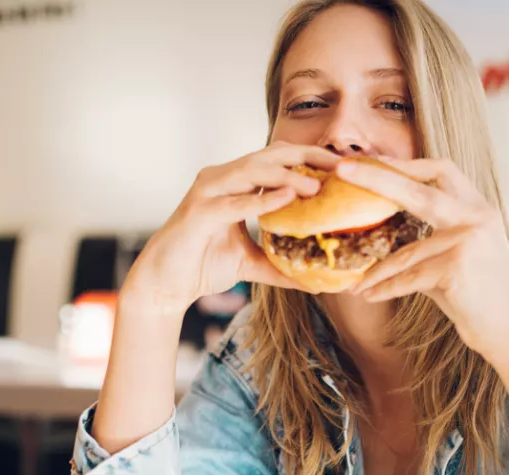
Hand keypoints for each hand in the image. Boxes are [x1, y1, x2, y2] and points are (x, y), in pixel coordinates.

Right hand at [122, 142, 340, 316]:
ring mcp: (207, 192)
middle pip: (269, 156)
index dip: (310, 159)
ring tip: (317, 185)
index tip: (343, 167)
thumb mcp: (251, 264)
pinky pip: (233, 202)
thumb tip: (318, 282)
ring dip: (286, 176)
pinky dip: (260, 200)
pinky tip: (286, 199)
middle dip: (306, 157)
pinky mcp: (198, 212)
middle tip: (340, 166)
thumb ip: (281, 266)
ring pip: (251, 172)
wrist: (165, 285)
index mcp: (235, 184)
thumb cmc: (203, 266)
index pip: (278, 160)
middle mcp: (221, 179)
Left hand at [336, 157, 508, 357]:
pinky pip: (409, 277)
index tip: (374, 162)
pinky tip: (368, 296)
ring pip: (406, 252)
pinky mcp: (456, 266)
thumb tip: (385, 234)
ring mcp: (468, 240)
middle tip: (342, 169)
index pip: (441, 171)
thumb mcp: (459, 258)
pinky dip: (386, 289)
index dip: (406, 164)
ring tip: (355, 284)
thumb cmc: (481, 299)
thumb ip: (429, 240)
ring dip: (376, 272)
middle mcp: (476, 217)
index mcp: (479, 209)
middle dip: (377, 176)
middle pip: (418, 188)